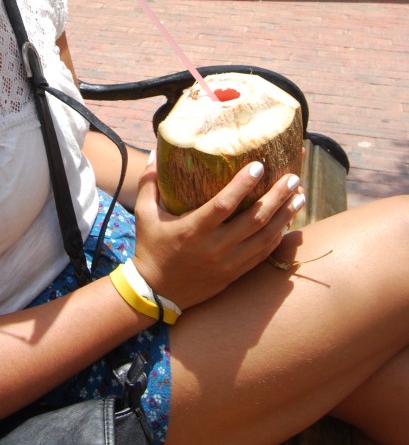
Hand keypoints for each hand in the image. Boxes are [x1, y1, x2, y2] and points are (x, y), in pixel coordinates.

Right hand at [132, 155, 304, 309]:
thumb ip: (150, 183)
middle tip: (293, 178)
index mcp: (193, 230)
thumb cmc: (150, 247)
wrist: (156, 293)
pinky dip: (277, 237)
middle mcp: (215, 247)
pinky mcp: (235, 274)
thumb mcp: (144, 214)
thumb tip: (155, 152)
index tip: (260, 166)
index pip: (223, 205)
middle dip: (277, 197)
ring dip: (285, 216)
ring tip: (300, 196)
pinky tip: (288, 222)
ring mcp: (228, 263)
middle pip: (254, 220)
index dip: (243, 185)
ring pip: (265, 238)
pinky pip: (263, 254)